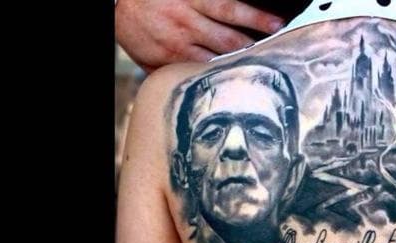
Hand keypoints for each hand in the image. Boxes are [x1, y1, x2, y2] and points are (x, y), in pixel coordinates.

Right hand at [116, 0, 284, 70]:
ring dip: (235, 66)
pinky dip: (210, 78)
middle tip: (274, 54)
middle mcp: (184, 23)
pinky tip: (226, 82)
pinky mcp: (165, 63)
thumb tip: (241, 13)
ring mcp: (174, 46)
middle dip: (252, 49)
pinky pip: (192, 73)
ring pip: (213, 61)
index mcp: (191, 0)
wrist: (117, 7)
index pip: (230, 9)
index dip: (256, 18)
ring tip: (256, 71)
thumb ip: (211, 3)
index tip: (277, 25)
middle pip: (227, 40)